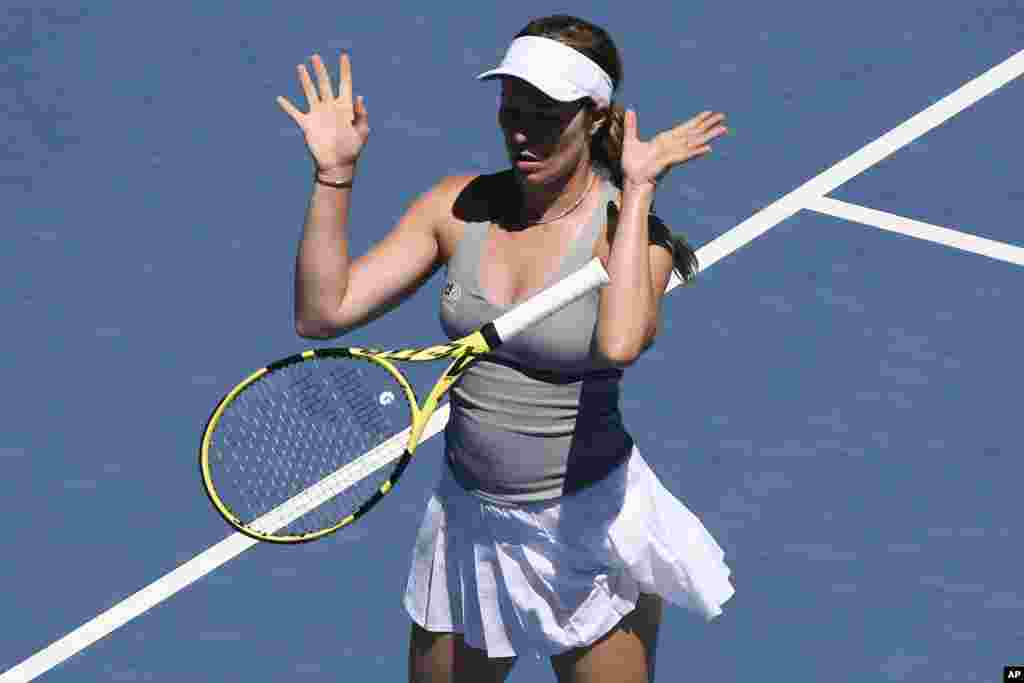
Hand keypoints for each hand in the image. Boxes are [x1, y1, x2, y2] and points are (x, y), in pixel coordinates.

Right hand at [277, 53, 369, 175]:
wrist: (337, 165)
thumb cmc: (352, 149)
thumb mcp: (361, 132)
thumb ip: (361, 114)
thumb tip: (359, 96)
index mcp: (345, 107)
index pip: (345, 84)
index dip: (345, 70)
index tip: (344, 56)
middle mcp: (330, 107)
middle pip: (324, 83)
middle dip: (320, 70)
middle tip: (315, 56)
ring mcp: (318, 114)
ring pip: (310, 92)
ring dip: (305, 80)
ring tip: (300, 66)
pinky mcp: (307, 124)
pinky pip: (294, 113)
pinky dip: (287, 106)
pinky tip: (279, 98)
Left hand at [620, 109, 727, 187]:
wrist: (631, 181)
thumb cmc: (632, 165)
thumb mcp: (630, 141)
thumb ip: (631, 125)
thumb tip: (629, 109)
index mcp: (665, 140)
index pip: (685, 127)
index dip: (697, 119)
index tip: (709, 112)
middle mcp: (672, 146)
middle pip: (694, 133)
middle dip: (708, 125)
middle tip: (723, 116)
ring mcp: (672, 154)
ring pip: (694, 142)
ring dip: (708, 136)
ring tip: (723, 129)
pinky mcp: (669, 162)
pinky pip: (685, 155)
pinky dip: (696, 151)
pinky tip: (708, 148)